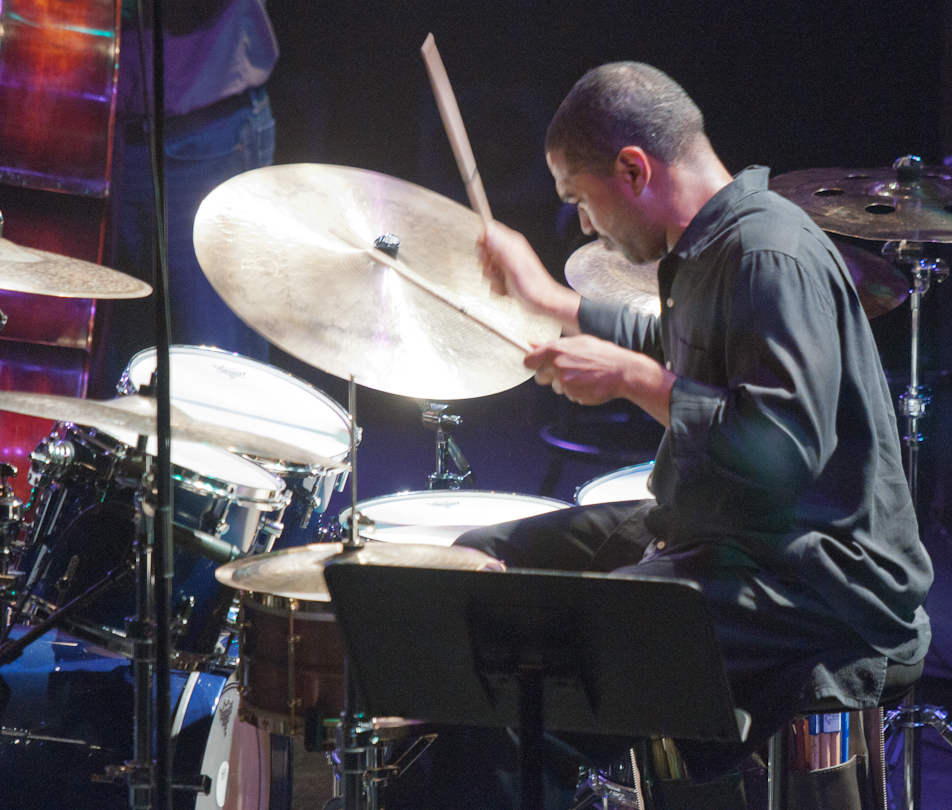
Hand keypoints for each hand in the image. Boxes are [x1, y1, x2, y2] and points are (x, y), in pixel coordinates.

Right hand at [478, 221, 580, 330]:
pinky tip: (507, 289)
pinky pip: (491, 279)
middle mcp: (509, 252)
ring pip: (486, 267)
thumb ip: (502, 248)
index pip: (489, 231)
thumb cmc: (534, 286)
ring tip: (504, 282)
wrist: (543, 302)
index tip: (487, 257)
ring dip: (492, 278)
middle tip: (497, 271)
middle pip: (485, 250)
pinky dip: (496, 287)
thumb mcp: (515, 265)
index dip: (483, 243)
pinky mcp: (505, 276)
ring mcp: (507, 264)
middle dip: (486, 264)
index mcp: (513, 244)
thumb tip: (489, 232)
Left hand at [526, 335, 675, 425]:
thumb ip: (552, 345)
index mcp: (555, 350)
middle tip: (567, 370)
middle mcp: (557, 367)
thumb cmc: (600, 353)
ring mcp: (565, 383)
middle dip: (549, 375)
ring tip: (583, 375)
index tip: (537, 365)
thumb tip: (531, 344)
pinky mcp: (573, 396)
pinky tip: (588, 383)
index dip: (533, 364)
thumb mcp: (577, 342)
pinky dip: (576, 392)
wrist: (622, 371)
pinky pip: (568, 395)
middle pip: (539, 377)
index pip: (528, 361)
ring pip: (556, 387)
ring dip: (565, 384)